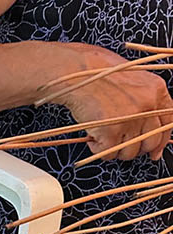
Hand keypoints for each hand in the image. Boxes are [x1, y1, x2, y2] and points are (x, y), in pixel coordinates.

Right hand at [46, 45, 172, 160]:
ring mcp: (131, 119)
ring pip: (129, 152)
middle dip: (136, 148)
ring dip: (114, 148)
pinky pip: (108, 153)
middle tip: (121, 143)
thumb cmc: (99, 73)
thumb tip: (147, 127)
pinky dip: (98, 148)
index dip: (161, 141)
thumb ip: (144, 101)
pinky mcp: (113, 132)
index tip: (155, 151)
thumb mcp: (132, 80)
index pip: (168, 123)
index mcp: (155, 89)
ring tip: (102, 132)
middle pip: (150, 142)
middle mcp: (147, 104)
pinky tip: (93, 133)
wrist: (77, 72)